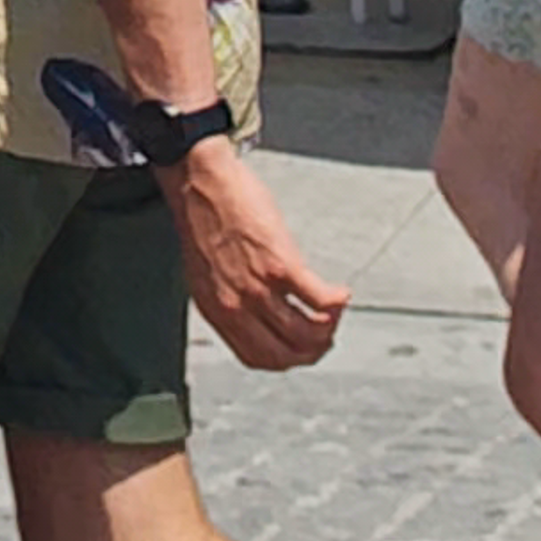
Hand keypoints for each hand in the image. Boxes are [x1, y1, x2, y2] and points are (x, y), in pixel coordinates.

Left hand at [176, 145, 348, 369]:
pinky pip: (319, 300)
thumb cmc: (201, 217)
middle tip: (326, 336)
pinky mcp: (280, 263)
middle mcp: (236, 306)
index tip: (300, 349)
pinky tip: (342, 293)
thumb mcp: (204, 272)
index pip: (257, 357)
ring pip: (306, 334)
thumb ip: (228, 298)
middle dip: (312, 352)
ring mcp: (259, 287)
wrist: (198, 180)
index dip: (285, 360)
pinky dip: (337, 303)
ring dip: (328, 329)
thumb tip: (254, 315)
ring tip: (335, 313)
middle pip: (285, 355)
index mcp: (217, 310)